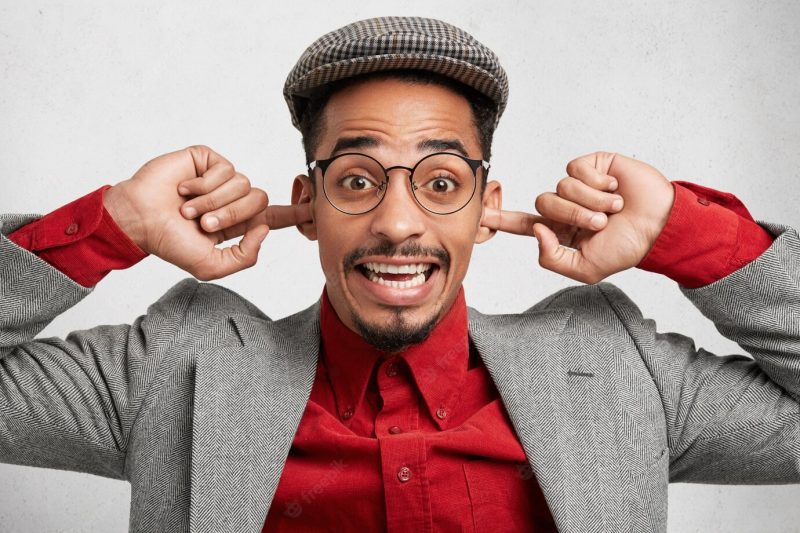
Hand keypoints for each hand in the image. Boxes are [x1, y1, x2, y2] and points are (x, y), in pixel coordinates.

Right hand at [103, 145, 310, 280]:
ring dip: (213, 202)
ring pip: (242, 185)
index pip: (274, 217)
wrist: (140, 220)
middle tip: (202, 223)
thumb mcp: (212, 266)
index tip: (318, 208)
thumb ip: (245, 256)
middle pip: (259, 201)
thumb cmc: (171, 244)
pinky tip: (184, 189)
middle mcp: (233, 199)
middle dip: (231, 215)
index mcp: (239, 224)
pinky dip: (204, 185)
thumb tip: (264, 229)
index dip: (297, 213)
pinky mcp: (208, 160)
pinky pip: (224, 169)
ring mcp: (221, 179)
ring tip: (187, 208)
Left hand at [482, 152, 674, 283]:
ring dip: (590, 201)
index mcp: (560, 231)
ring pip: (560, 187)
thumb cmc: (628, 248)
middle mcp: (565, 206)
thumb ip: (553, 258)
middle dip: (573, 215)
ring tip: (613, 208)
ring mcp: (578, 185)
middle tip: (601, 223)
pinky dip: (596, 183)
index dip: (500, 219)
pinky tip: (614, 188)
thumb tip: (537, 231)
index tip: (477, 216)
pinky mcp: (592, 166)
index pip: (523, 224)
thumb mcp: (587, 269)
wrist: (660, 225)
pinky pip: (576, 170)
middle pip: (544, 204)